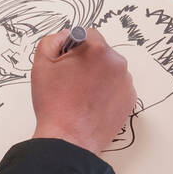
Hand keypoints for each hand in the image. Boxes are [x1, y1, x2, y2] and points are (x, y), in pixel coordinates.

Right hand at [30, 27, 134, 156]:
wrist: (69, 139)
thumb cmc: (54, 102)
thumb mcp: (42, 63)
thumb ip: (53, 40)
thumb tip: (66, 36)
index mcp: (97, 50)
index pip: (87, 34)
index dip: (73, 47)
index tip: (66, 63)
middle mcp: (117, 63)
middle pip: (100, 52)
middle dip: (87, 62)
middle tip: (71, 82)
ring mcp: (126, 83)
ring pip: (110, 70)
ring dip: (98, 76)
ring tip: (81, 96)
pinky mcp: (130, 100)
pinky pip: (117, 88)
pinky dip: (106, 92)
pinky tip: (91, 105)